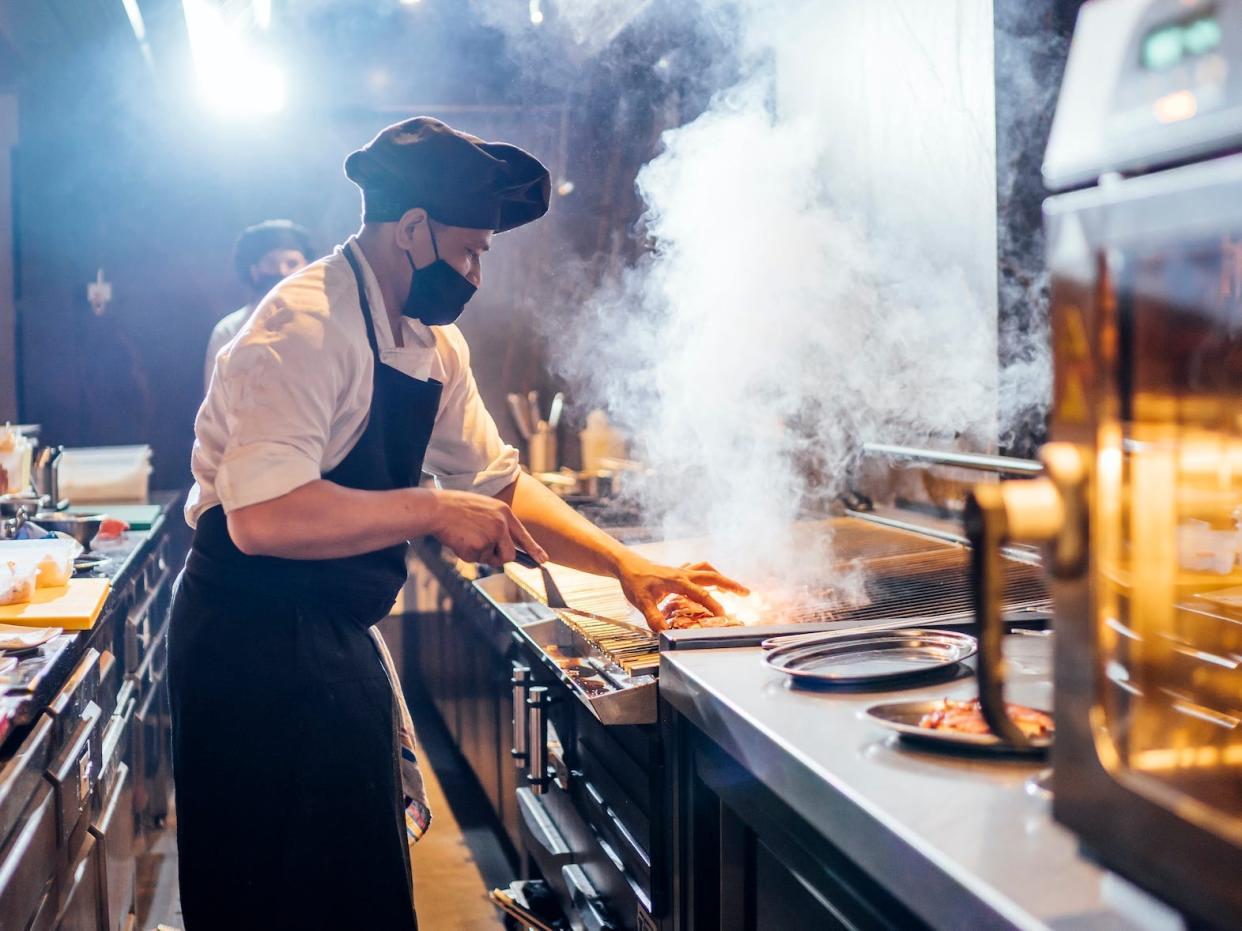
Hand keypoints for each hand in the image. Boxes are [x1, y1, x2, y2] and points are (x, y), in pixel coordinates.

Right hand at [430, 490, 547, 567]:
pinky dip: (467, 555)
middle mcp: (502, 524)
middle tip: (483, 551)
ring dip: (482, 556)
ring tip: (468, 540)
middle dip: (499, 558)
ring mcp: (492, 536)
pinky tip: (460, 541)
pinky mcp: (480, 546)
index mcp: (504, 512)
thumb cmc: (456, 508)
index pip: (523, 535)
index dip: (534, 549)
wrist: (437, 508)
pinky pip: (477, 560)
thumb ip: (496, 525)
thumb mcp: (483, 509)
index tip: (543, 560)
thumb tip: (502, 551)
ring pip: (492, 559)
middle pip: (509, 554)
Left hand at [616, 556, 749, 631]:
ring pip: (707, 570)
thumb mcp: (642, 602)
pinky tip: (710, 579)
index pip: (701, 594)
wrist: (626, 564)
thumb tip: (664, 632)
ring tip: (733, 588)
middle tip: (746, 593)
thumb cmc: (634, 581)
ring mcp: (682, 570)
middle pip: (712, 577)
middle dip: (730, 584)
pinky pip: (698, 569)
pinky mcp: (678, 570)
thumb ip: (654, 618)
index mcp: (678, 582)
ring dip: (721, 578)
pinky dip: (707, 573)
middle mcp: (684, 574)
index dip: (713, 605)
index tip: (724, 615)